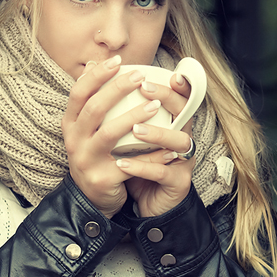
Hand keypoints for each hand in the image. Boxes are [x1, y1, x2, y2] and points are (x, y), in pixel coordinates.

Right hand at [62, 56, 165, 217]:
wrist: (91, 199)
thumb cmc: (95, 156)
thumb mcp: (86, 129)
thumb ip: (91, 100)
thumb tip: (93, 64)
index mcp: (70, 125)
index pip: (78, 93)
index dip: (97, 76)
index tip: (118, 61)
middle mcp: (74, 141)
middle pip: (94, 109)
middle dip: (117, 89)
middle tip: (140, 76)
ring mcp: (86, 161)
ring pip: (110, 133)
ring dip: (134, 117)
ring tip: (155, 105)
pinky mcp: (102, 179)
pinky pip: (130, 164)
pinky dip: (152, 156)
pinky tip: (169, 149)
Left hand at [117, 73, 195, 217]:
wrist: (149, 206)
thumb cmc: (136, 166)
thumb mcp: (125, 138)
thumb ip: (115, 110)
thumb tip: (92, 74)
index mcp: (171, 125)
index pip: (179, 97)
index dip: (175, 84)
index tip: (162, 70)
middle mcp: (180, 139)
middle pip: (183, 111)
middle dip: (165, 97)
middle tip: (144, 88)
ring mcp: (182, 162)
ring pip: (178, 142)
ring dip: (157, 133)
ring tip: (136, 129)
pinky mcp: (177, 184)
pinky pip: (162, 173)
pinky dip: (142, 167)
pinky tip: (123, 163)